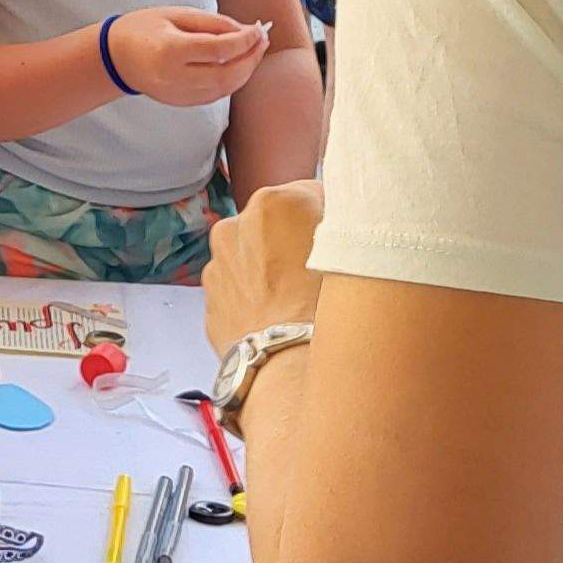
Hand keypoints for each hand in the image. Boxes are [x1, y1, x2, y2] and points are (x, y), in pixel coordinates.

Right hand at [108, 7, 271, 107]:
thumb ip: (213, 23)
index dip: (244, 40)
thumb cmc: (144, 29)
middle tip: (262, 40)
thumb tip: (247, 32)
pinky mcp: (180, 102)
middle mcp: (174, 77)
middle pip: (226, 74)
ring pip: (224, 89)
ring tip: (254, 51)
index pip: (218, 49)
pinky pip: (215, 95)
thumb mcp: (176, 14)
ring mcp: (176, 94)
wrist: (116, 57)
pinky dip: (232, 81)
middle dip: (250, 58)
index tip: (258, 29)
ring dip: (245, 71)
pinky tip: (237, 65)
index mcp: (170, 50)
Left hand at [201, 178, 326, 353]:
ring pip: (254, 256)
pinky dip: (257, 296)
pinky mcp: (210, 298)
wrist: (288, 369)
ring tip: (301, 301)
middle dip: (297, 242)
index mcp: (274, 202)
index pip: (312, 194)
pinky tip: (281, 316)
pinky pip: (240, 287)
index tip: (343, 241)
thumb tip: (340, 217)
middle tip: (323, 275)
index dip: (332, 219)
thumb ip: (340, 222)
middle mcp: (235, 224)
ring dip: (273, 269)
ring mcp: (216, 263)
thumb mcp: (352, 251)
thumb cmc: (325, 311)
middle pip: (277, 225)